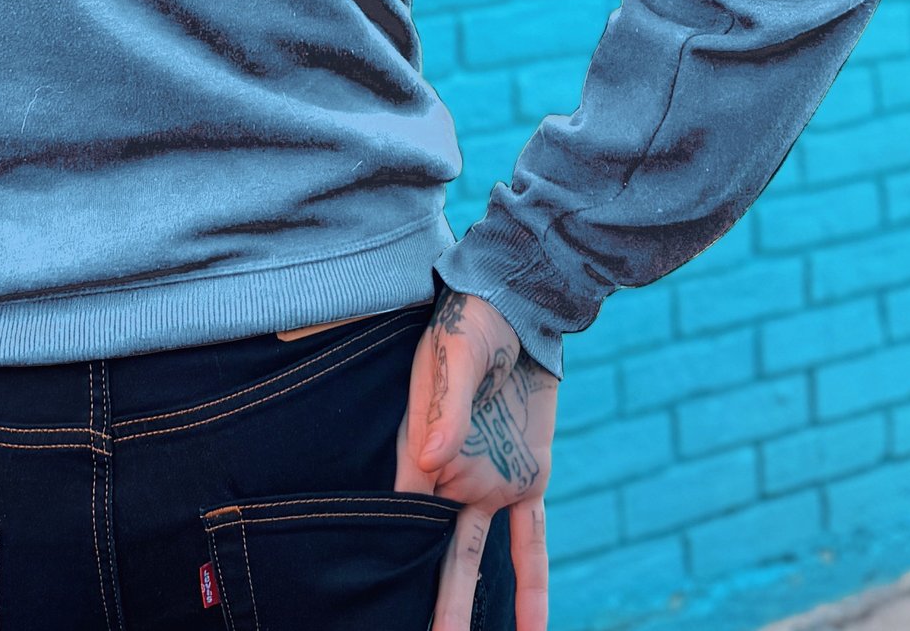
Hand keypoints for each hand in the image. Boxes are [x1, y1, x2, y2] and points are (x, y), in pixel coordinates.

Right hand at [395, 292, 555, 630]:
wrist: (521, 310)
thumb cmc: (473, 323)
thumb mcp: (458, 352)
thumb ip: (446, 404)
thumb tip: (432, 459)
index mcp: (421, 446)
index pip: (401, 510)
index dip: (389, 551)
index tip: (375, 593)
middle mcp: (451, 474)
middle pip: (433, 548)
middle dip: (429, 600)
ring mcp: (491, 482)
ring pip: (474, 559)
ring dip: (465, 607)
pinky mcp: (528, 479)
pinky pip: (529, 542)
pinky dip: (533, 586)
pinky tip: (534, 629)